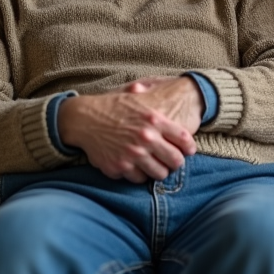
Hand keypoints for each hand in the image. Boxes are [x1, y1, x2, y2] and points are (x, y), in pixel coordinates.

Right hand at [58, 77, 202, 182]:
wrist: (84, 119)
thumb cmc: (113, 107)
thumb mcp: (138, 99)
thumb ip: (158, 102)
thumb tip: (178, 95)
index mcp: (154, 120)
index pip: (184, 139)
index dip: (190, 148)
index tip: (189, 151)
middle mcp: (146, 138)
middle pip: (175, 160)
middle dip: (176, 163)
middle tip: (173, 162)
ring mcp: (133, 154)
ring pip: (160, 174)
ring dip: (160, 171)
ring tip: (157, 166)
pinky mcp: (119, 167)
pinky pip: (139, 179)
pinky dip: (140, 175)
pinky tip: (137, 167)